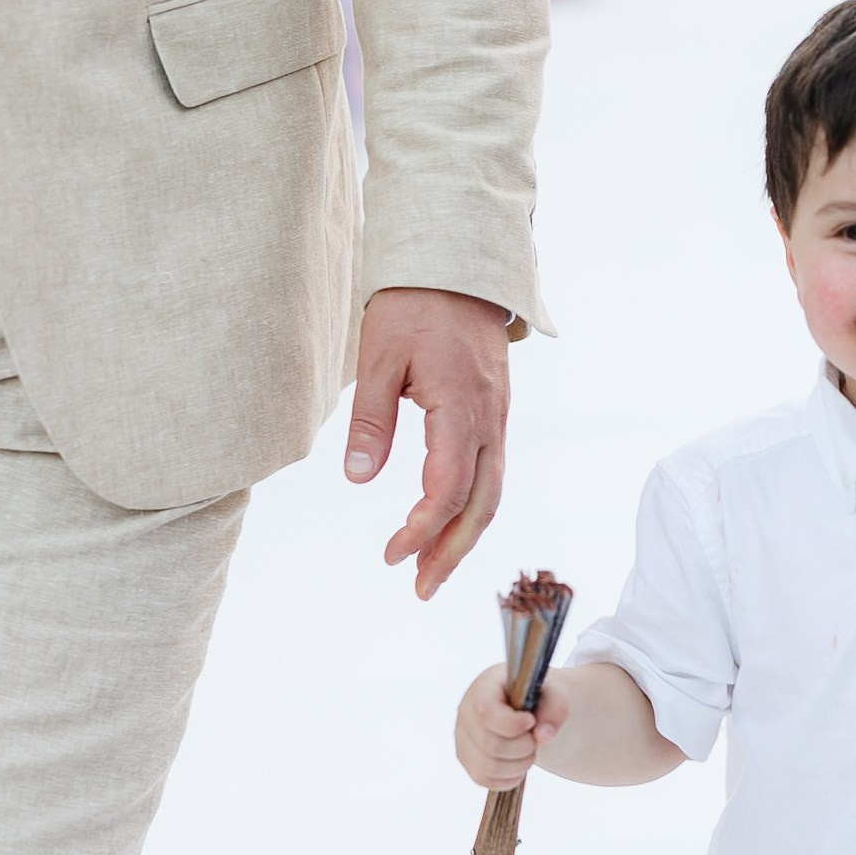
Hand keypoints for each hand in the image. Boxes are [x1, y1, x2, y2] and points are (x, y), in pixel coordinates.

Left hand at [345, 287, 510, 597]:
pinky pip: (492, 472)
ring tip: (433, 570)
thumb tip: (357, 477)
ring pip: (492, 493)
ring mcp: (498, 418)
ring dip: (464, 536)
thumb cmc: (413, 306)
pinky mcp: (495, 413)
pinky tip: (448, 523)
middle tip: (420, 589)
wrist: (459, 265)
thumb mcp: (376, 356)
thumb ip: (369, 418)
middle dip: (452, 553)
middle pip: (481, 504)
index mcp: (461, 409)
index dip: (421, 529)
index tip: (391, 554)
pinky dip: (472, 507)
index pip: (447, 489)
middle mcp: (489, 420)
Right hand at [456, 662, 566, 790]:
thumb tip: (543, 735)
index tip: (531, 721)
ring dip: (519, 765)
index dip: (512, 724)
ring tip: (530, 751)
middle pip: (492, 744)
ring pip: (489, 767)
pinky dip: (510, 777)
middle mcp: (466, 713)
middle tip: (535, 739)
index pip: (487, 712)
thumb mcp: (554, 695)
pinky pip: (486, 780)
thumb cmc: (537, 698)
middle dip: (523, 747)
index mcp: (484, 688)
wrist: (528, 710)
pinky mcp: (468, 761)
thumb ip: (555, 709)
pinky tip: (520, 763)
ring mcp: (463, 739)